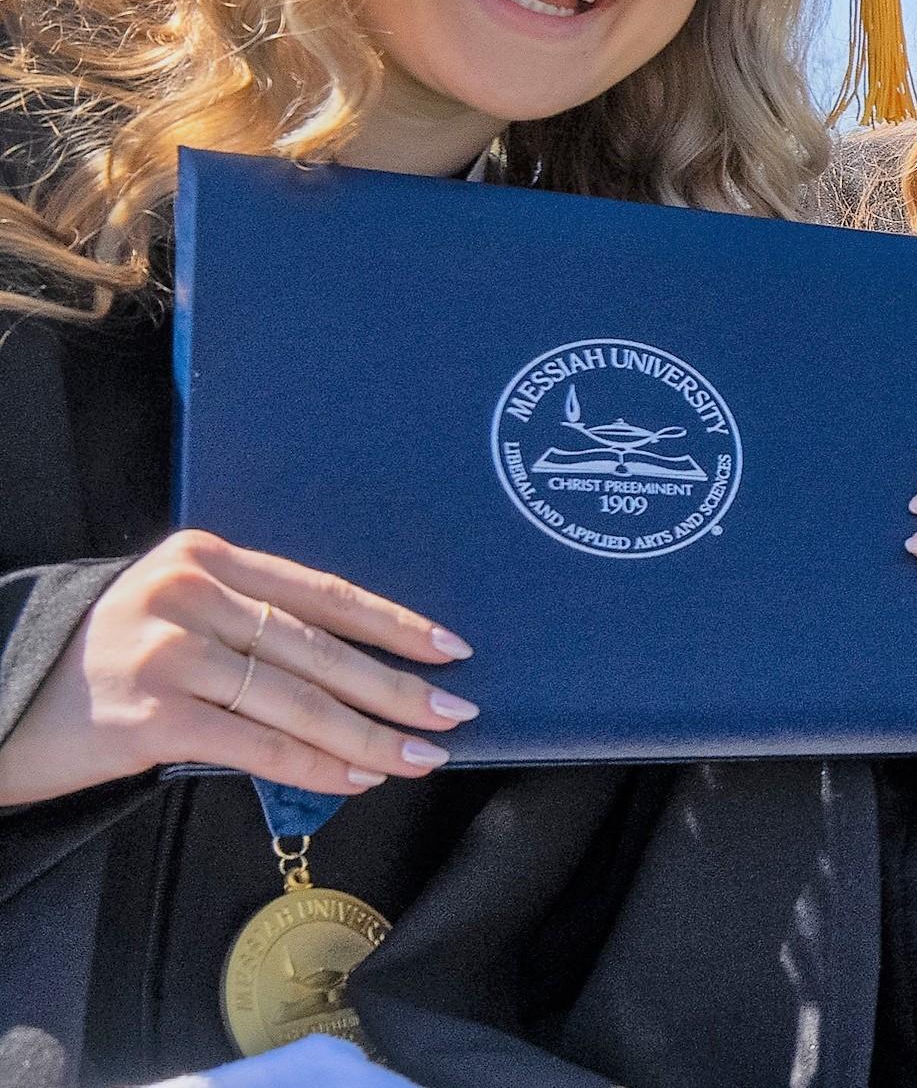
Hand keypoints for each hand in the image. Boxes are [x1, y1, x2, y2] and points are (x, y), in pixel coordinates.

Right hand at [0, 530, 476, 805]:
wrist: (1, 700)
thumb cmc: (100, 665)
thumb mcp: (173, 616)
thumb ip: (247, 624)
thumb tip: (355, 673)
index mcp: (206, 557)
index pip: (322, 591)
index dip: (393, 623)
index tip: (450, 649)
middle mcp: (188, 592)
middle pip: (318, 647)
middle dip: (395, 687)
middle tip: (452, 714)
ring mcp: (166, 651)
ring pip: (295, 699)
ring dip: (367, 736)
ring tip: (417, 757)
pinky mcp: (148, 713)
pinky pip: (254, 743)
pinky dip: (313, 765)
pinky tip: (354, 778)